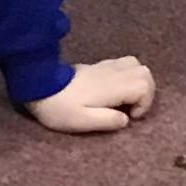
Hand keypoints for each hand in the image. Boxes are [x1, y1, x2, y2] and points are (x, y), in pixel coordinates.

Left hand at [24, 56, 156, 133]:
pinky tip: (114, 90)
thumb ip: (107, 121)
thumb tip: (125, 120)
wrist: (39, 86)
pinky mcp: (98, 66)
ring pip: (136, 65)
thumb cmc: (60, 107)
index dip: (144, 103)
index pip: (144, 86)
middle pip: (145, 72)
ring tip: (127, 99)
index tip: (130, 116)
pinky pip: (123, 64)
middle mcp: (113, 73)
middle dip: (146, 91)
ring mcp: (106, 66)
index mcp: (113, 86)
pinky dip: (127, 76)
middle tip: (132, 108)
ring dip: (137, 82)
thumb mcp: (82, 121)